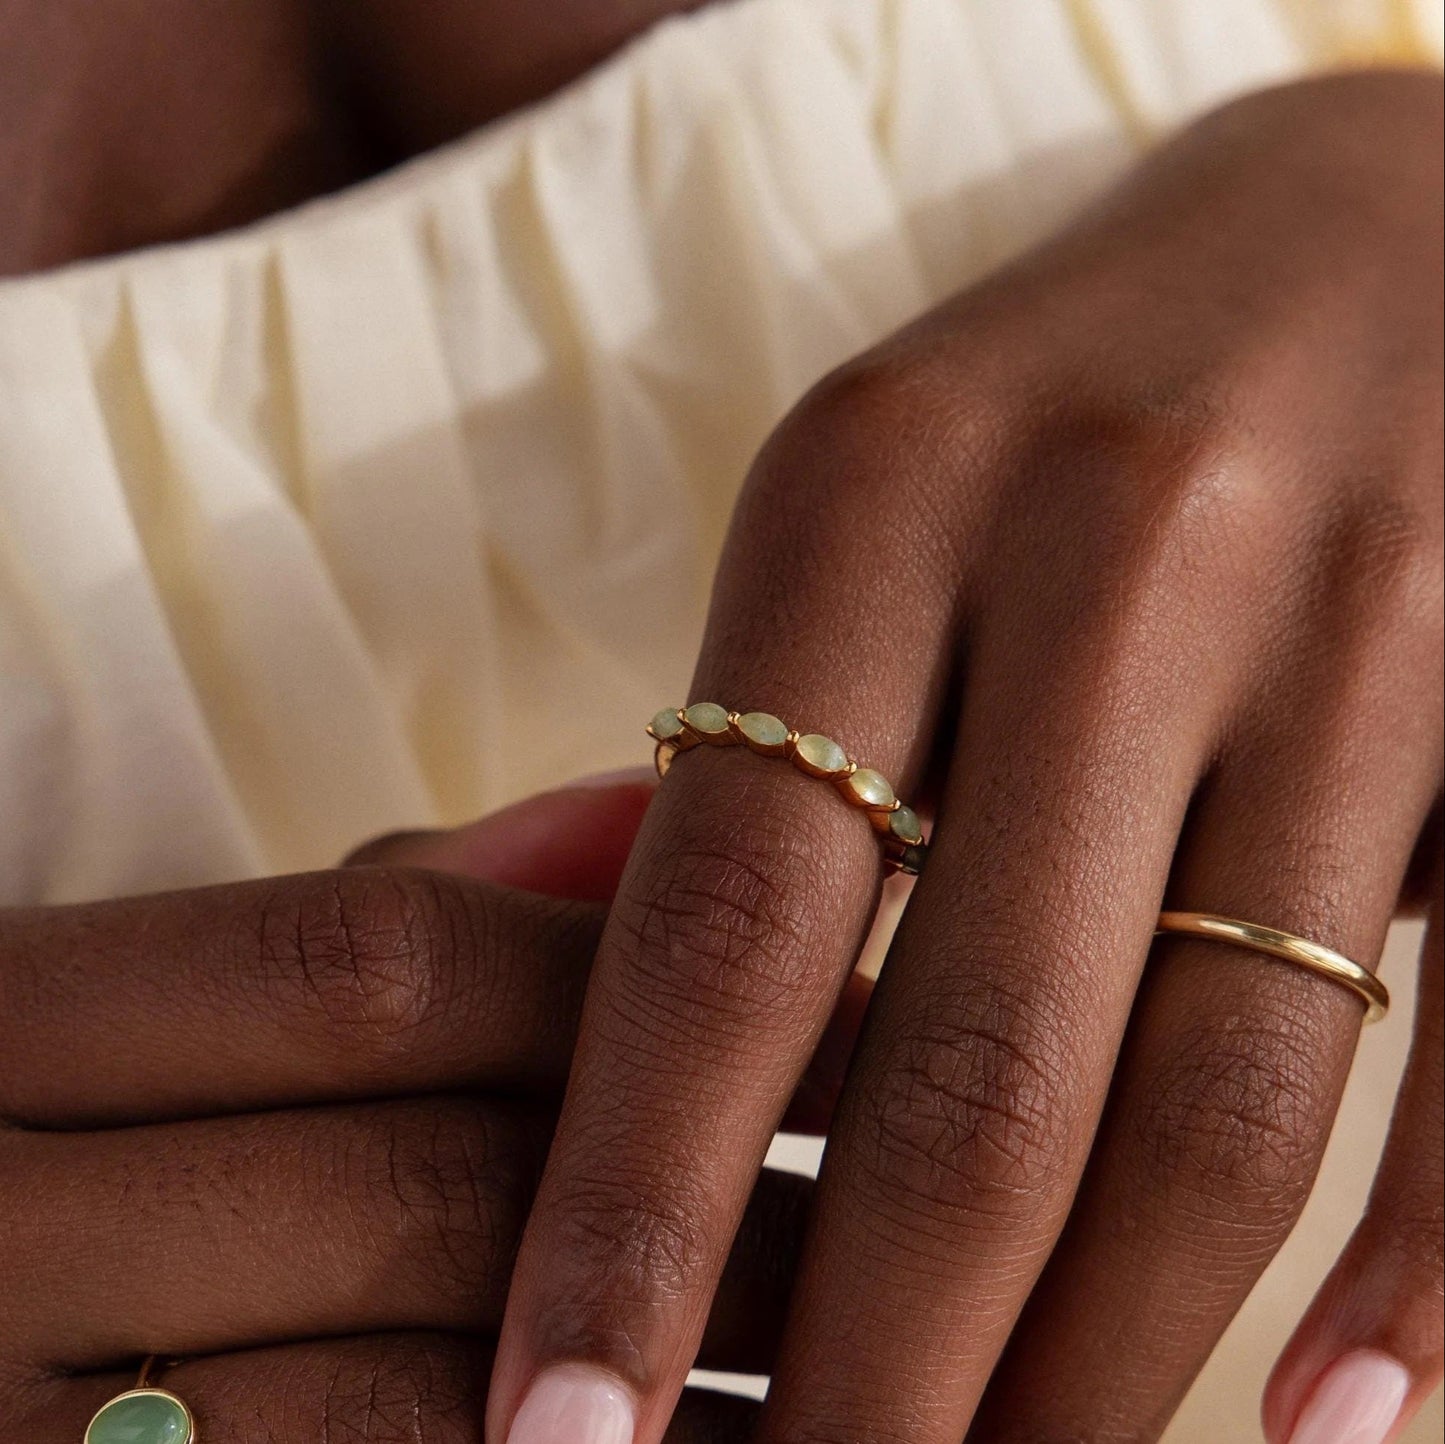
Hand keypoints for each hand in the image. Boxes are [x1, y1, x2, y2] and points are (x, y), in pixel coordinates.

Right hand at [0, 777, 851, 1440]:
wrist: (0, 1322)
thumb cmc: (117, 1155)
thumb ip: (414, 901)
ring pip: (431, 1404)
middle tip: (884, 1204)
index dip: (629, 988)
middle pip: (431, 1185)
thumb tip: (643, 806)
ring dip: (667, 1388)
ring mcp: (24, 1442)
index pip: (375, 964)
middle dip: (694, 1206)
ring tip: (838, 1352)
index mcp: (13, 1036)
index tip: (831, 1012)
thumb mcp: (213, 1007)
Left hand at [489, 72, 1444, 1443]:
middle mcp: (1113, 555)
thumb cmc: (1059, 409)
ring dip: (1100, 1359)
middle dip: (877, 1363)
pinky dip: (1413, 1266)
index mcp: (876, 495)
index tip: (559, 1434)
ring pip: (1214, 1090)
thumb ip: (756, 769)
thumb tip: (644, 1081)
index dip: (633, 1209)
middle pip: (972, 1062)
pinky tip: (1321, 1433)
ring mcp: (1358, 620)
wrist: (1368, 226)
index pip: (723, 924)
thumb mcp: (863, 519)